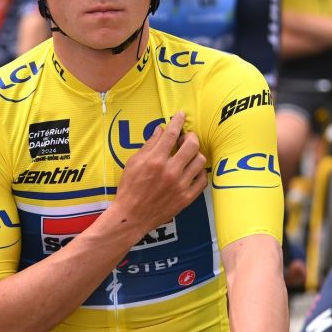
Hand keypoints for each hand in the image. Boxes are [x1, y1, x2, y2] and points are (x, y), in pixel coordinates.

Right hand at [110, 112, 205, 233]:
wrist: (131, 216)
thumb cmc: (129, 188)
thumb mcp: (133, 163)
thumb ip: (149, 145)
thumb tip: (161, 130)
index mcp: (155, 161)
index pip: (171, 134)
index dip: (178, 121)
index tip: (181, 115)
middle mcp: (170, 172)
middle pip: (192, 144)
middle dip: (190, 136)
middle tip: (185, 138)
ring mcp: (180, 186)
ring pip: (200, 161)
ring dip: (195, 154)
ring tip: (187, 155)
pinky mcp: (186, 198)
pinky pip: (202, 180)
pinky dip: (199, 172)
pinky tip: (192, 170)